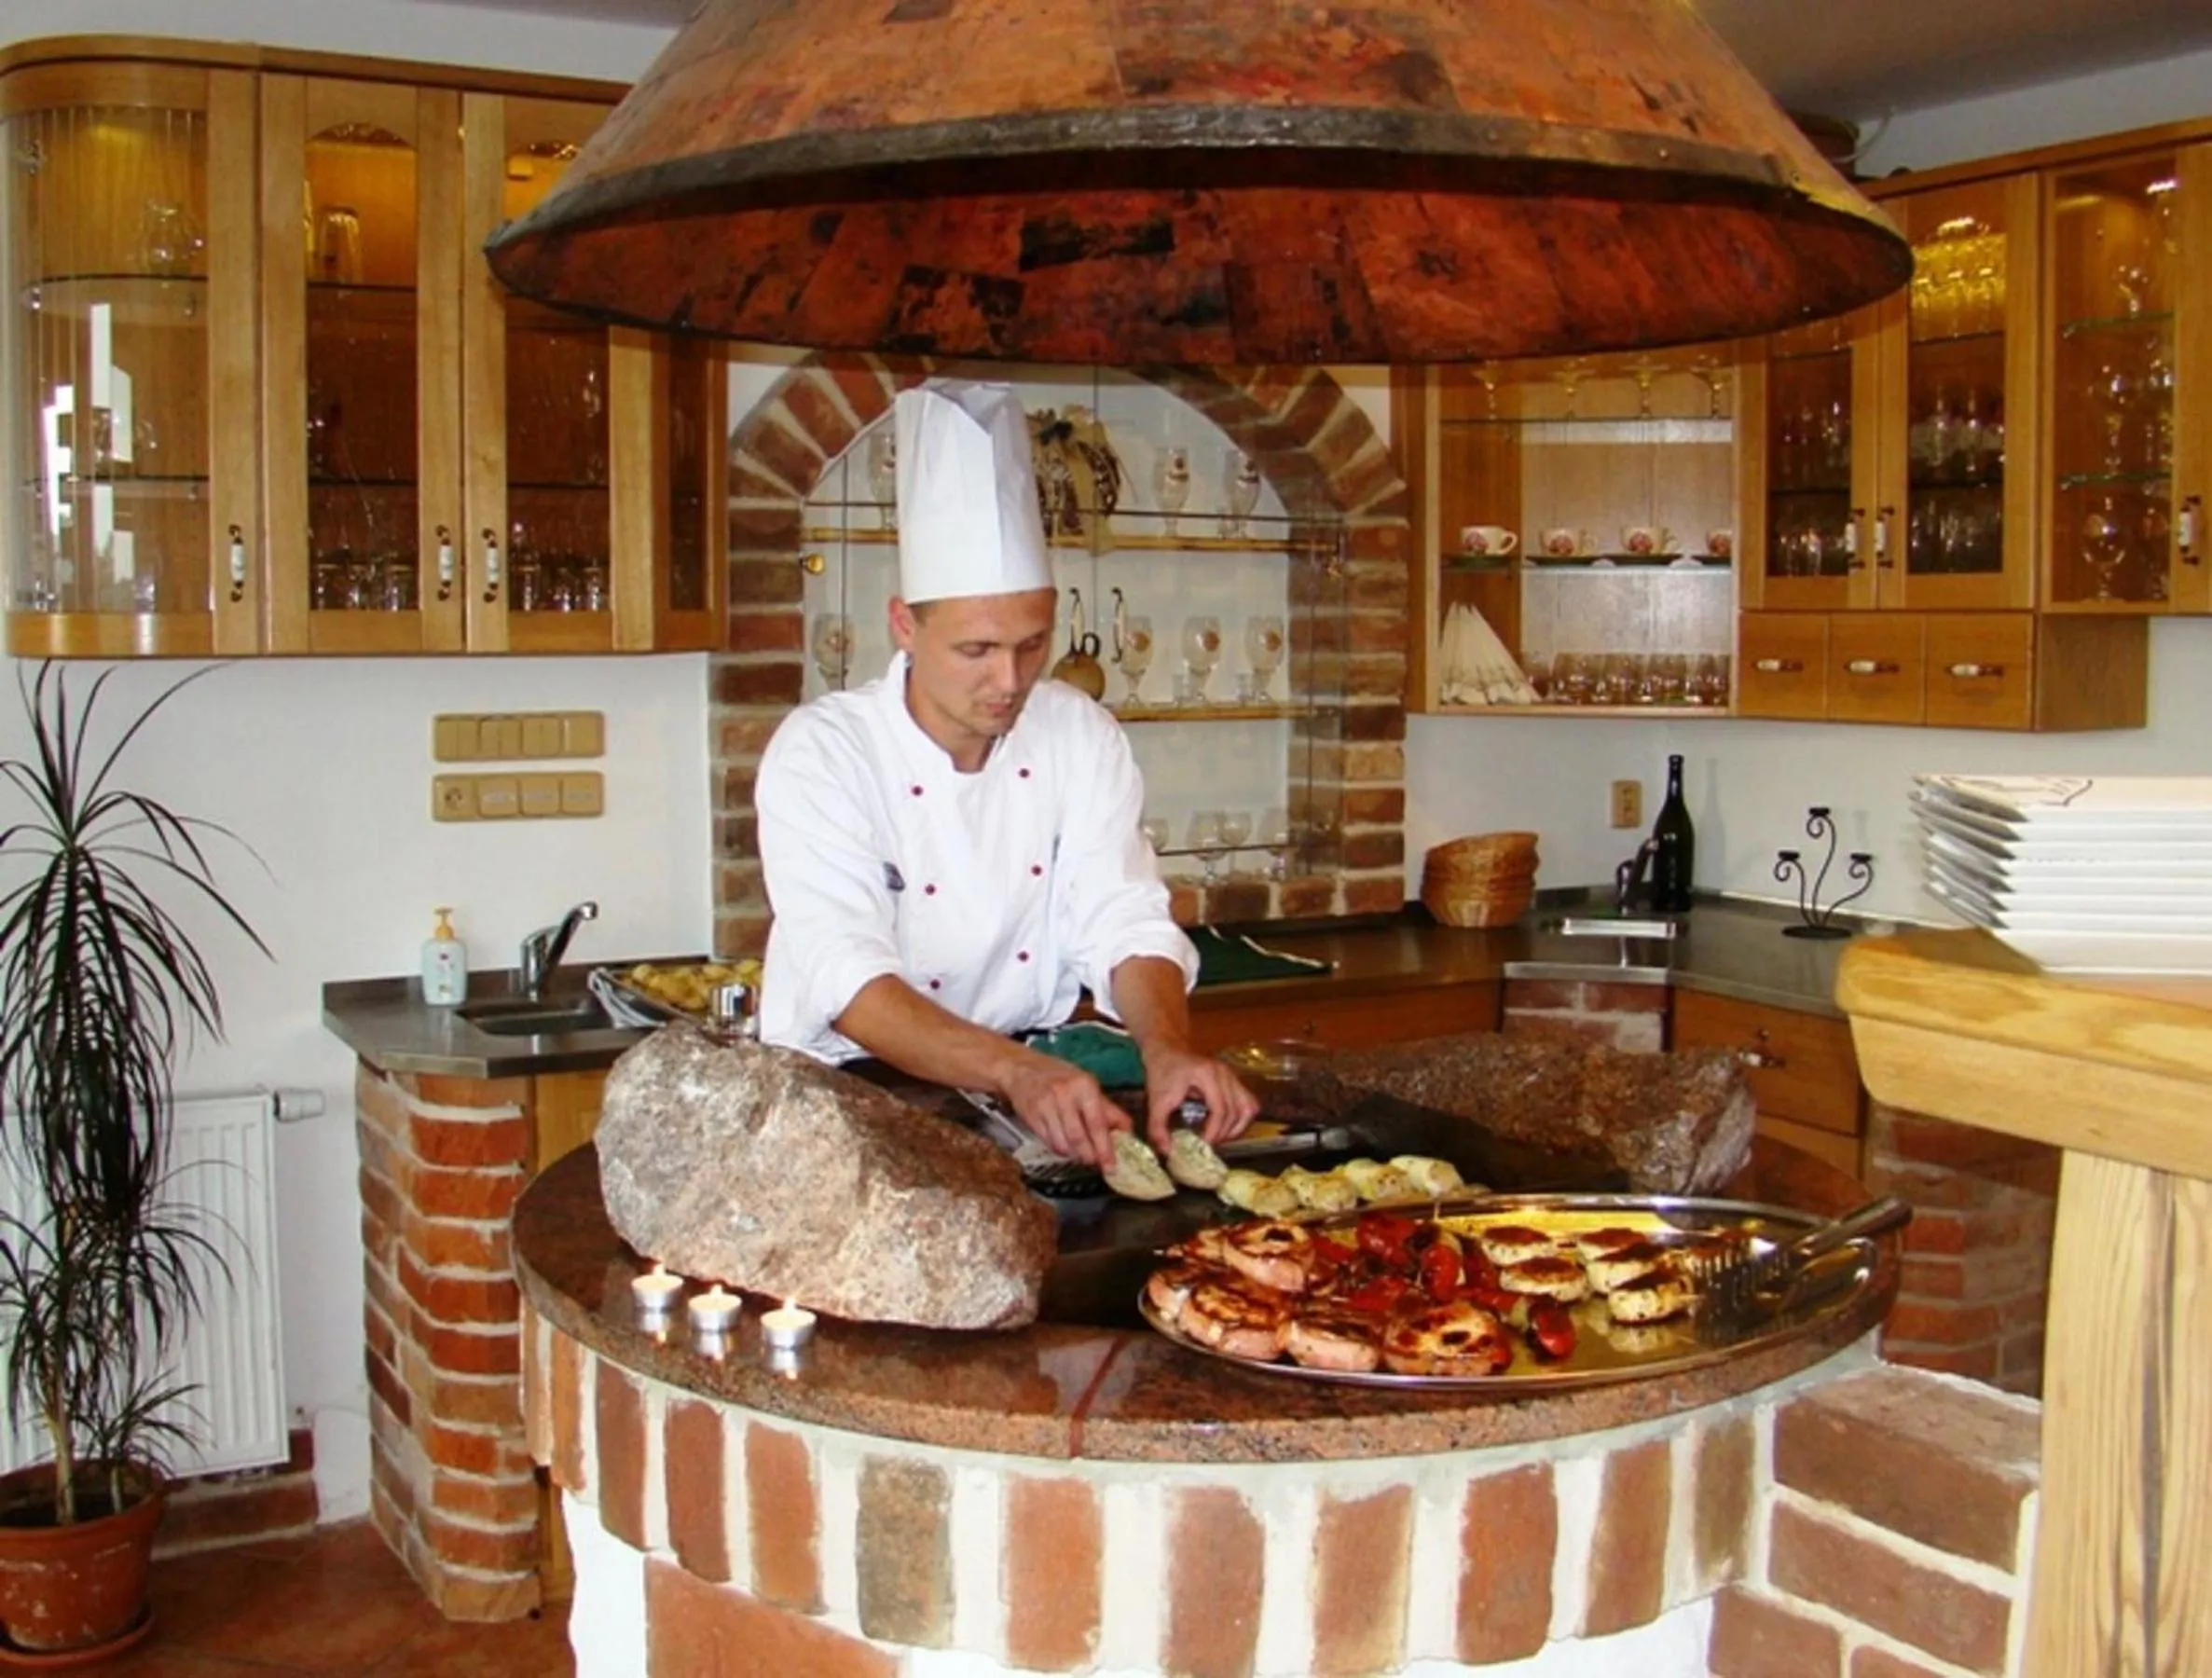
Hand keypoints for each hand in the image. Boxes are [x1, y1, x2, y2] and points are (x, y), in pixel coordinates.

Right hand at [999, 1052, 1127, 1165]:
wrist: (1022, 1069)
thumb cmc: (1060, 1077)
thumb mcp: (1087, 1085)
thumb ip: (1107, 1109)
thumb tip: (1128, 1132)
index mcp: (1083, 1085)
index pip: (1097, 1123)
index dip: (1105, 1148)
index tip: (1112, 1165)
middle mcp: (1063, 1095)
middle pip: (1079, 1138)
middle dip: (1090, 1156)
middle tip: (1097, 1164)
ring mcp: (1045, 1106)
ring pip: (1063, 1145)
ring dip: (1075, 1156)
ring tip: (1082, 1156)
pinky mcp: (1031, 1118)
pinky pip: (1049, 1143)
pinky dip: (1061, 1151)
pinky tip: (1067, 1147)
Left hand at [1141, 1046, 1258, 1152]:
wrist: (1168, 1050)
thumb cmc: (1162, 1072)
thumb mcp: (1155, 1101)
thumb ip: (1158, 1128)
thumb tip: (1168, 1152)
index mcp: (1206, 1074)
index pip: (1220, 1109)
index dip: (1214, 1132)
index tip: (1203, 1145)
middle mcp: (1224, 1073)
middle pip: (1235, 1111)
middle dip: (1223, 1133)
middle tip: (1208, 1145)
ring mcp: (1232, 1075)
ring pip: (1248, 1108)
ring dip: (1237, 1127)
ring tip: (1219, 1137)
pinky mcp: (1235, 1080)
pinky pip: (1249, 1103)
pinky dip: (1242, 1118)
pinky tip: (1227, 1126)